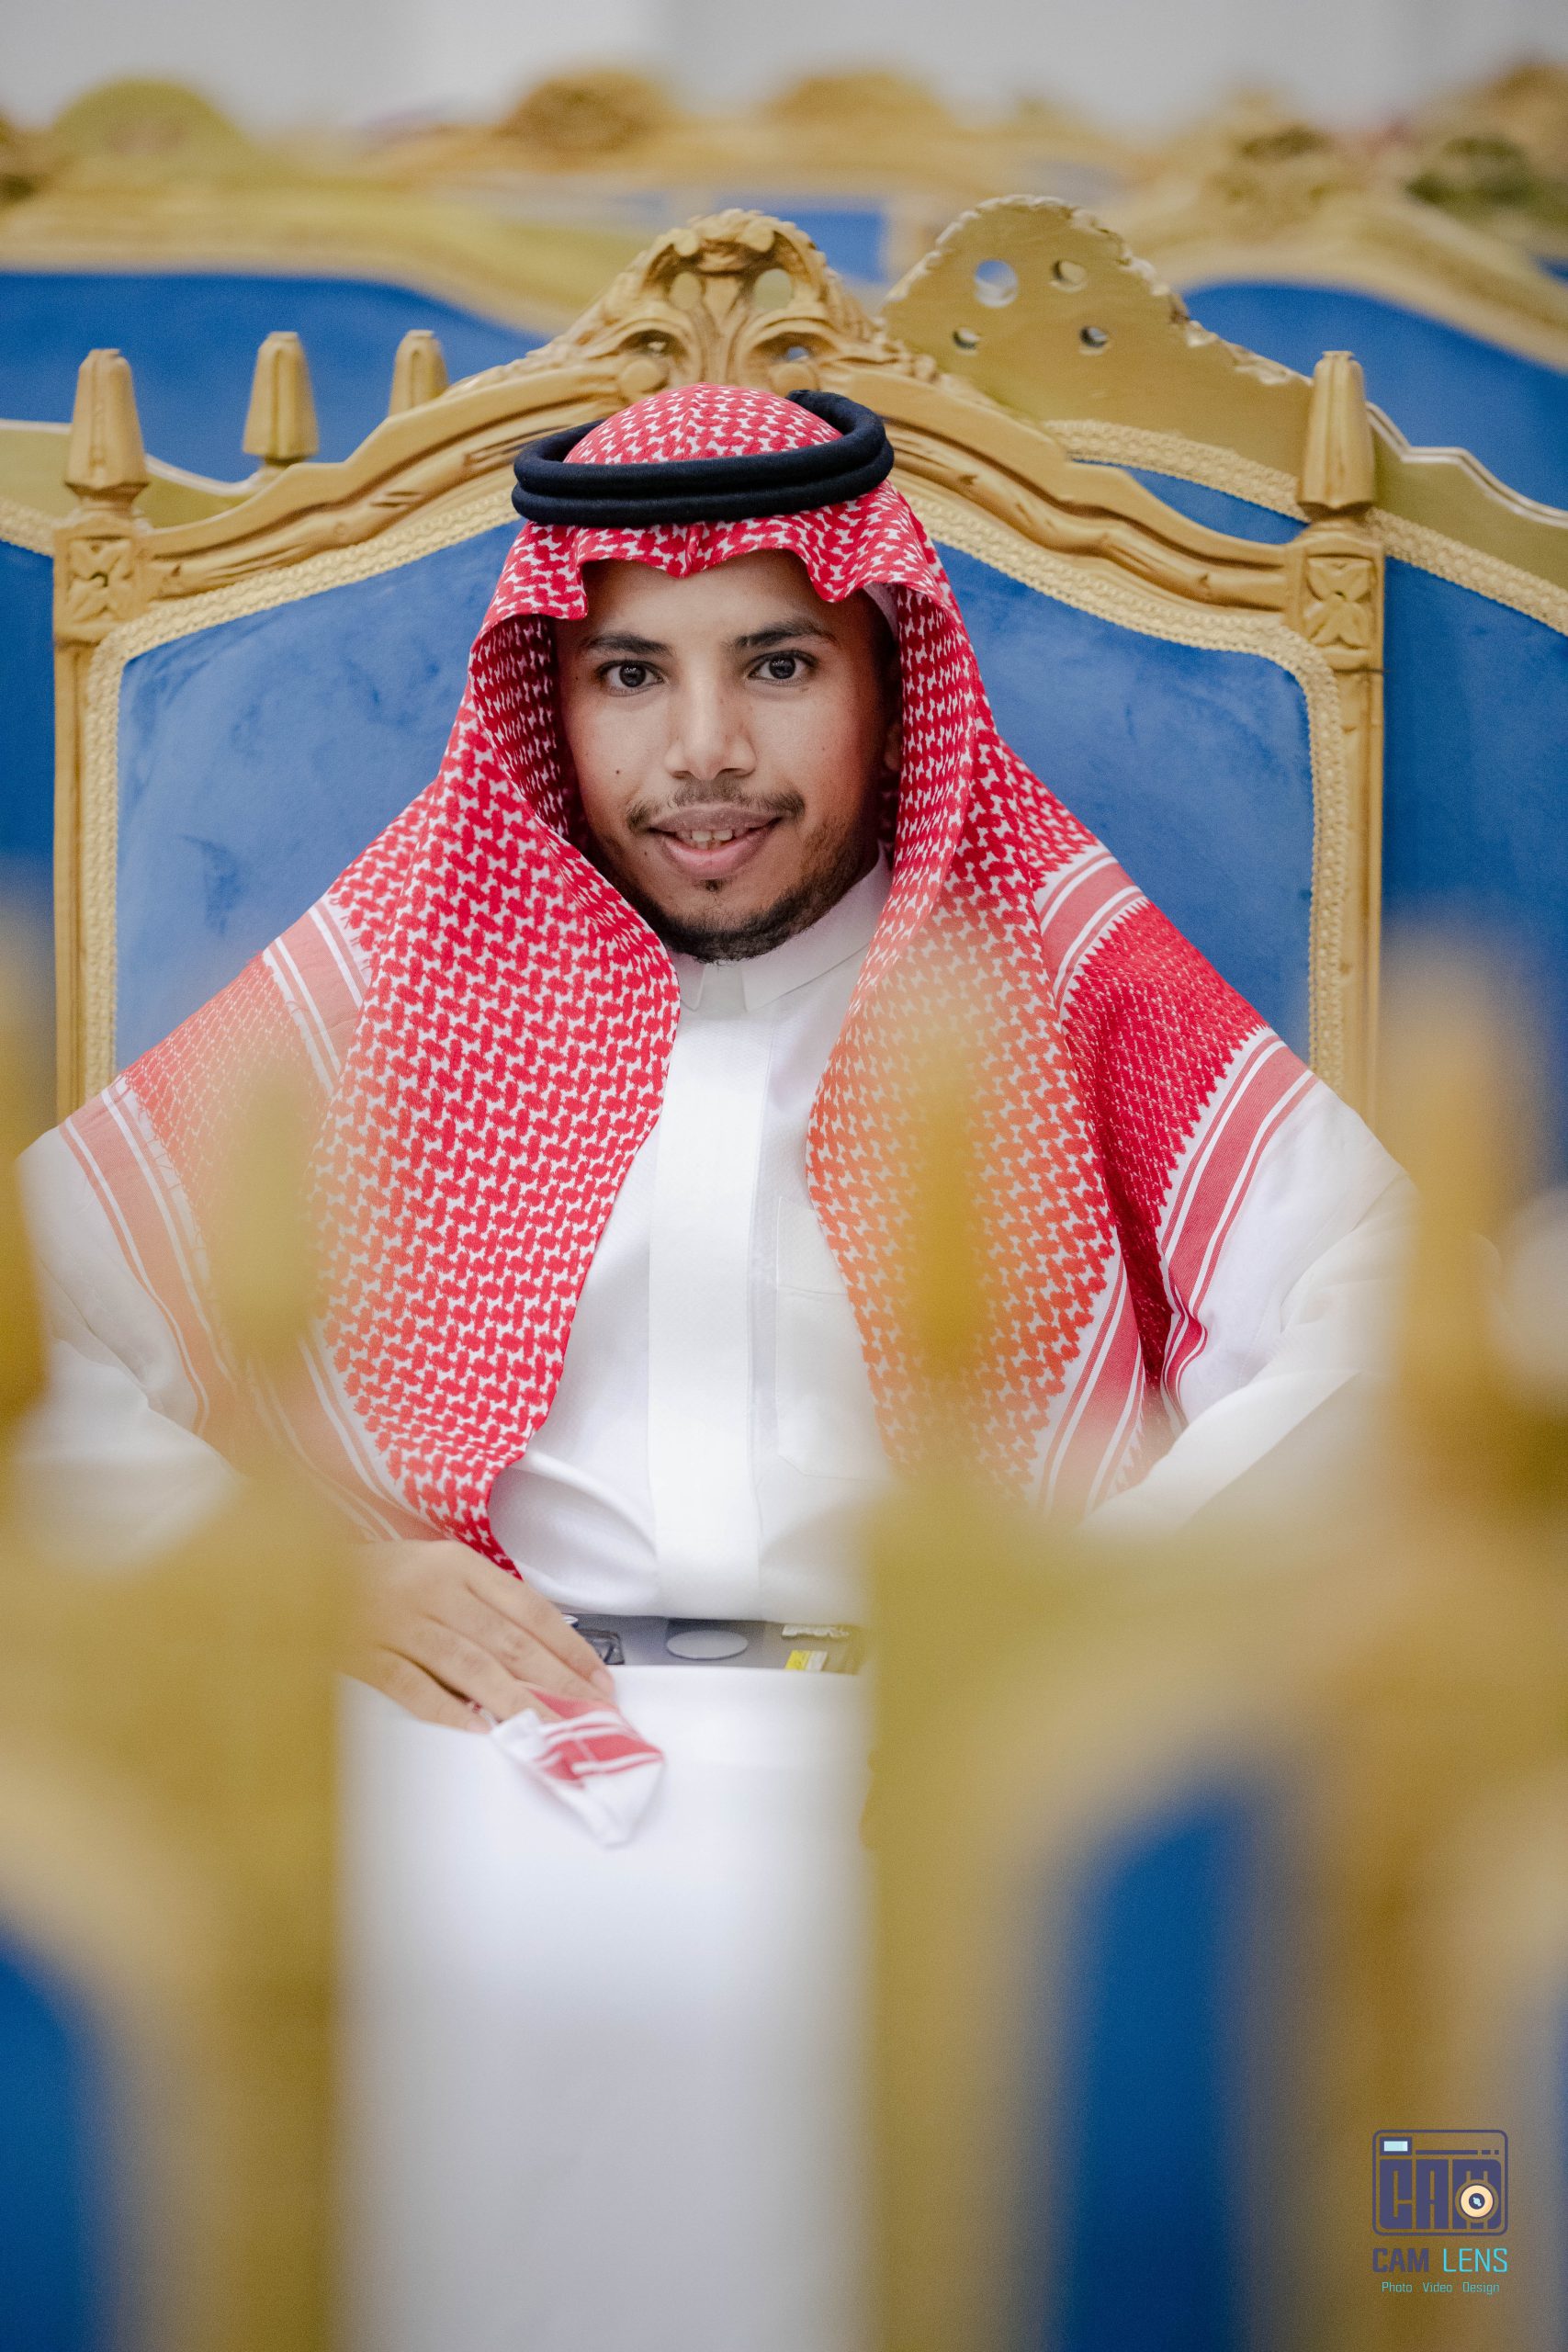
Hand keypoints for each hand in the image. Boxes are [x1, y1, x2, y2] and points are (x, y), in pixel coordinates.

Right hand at [349, 1540, 616, 1731]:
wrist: (290, 1567)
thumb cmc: (372, 1575)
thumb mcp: (431, 1570)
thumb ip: (478, 1604)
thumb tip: (535, 1654)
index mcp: (456, 1563)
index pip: (528, 1608)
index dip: (568, 1647)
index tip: (598, 1680)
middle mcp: (432, 1588)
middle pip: (506, 1641)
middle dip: (556, 1681)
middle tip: (591, 1714)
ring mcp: (395, 1619)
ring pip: (468, 1664)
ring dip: (515, 1701)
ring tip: (550, 1729)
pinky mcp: (359, 1649)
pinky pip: (408, 1683)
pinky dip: (443, 1707)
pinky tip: (475, 1728)